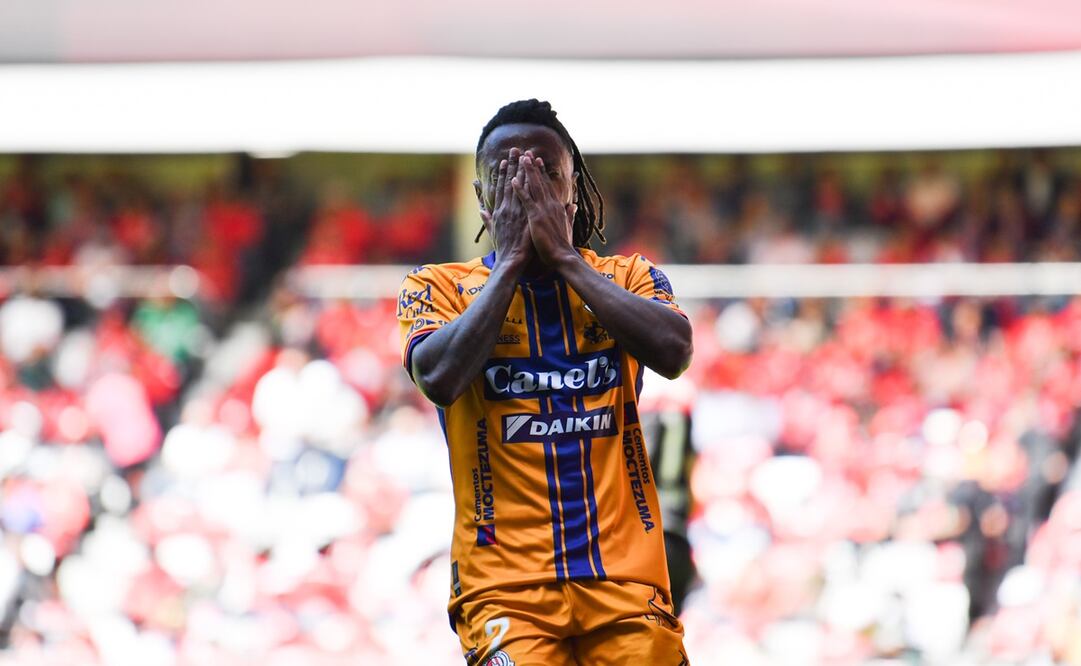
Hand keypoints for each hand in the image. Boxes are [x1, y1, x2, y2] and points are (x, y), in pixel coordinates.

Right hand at [482, 147, 533, 273]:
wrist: (510, 261)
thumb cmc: (503, 248)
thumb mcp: (492, 231)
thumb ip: (487, 218)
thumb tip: (481, 210)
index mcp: (499, 211)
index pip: (501, 188)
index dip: (503, 174)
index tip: (505, 161)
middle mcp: (506, 209)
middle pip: (509, 182)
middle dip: (512, 165)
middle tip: (515, 150)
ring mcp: (515, 212)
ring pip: (518, 187)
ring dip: (521, 170)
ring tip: (524, 156)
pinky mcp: (523, 217)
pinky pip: (526, 199)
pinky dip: (528, 186)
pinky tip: (531, 175)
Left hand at [512, 152, 577, 267]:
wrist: (562, 256)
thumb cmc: (562, 245)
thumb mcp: (568, 227)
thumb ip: (570, 215)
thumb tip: (574, 206)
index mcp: (556, 207)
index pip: (548, 186)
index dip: (542, 173)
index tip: (537, 161)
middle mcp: (550, 205)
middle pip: (541, 182)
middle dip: (533, 167)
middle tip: (527, 153)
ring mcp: (543, 210)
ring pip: (534, 186)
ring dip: (527, 172)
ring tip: (521, 159)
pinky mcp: (536, 217)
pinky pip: (526, 200)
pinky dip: (519, 189)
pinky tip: (512, 180)